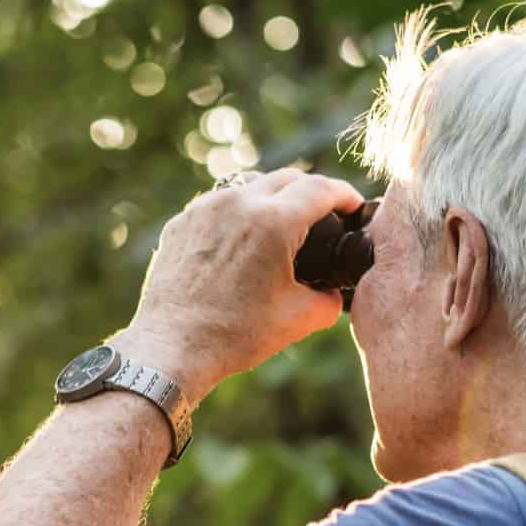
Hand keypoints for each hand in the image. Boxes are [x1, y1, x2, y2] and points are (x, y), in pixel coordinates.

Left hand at [112, 168, 363, 405]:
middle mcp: (237, 203)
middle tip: (324, 213)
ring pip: (250, 186)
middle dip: (312, 191)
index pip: (321, 189)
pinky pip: (218, 205)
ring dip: (273, 198)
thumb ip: (329, 300)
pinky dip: (238, 214)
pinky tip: (243, 240)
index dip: (345, 194)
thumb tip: (333, 292)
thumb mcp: (298, 319)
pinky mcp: (181, 222)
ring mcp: (204, 209)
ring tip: (282, 224)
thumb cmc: (235, 336)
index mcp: (273, 222)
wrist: (172, 347)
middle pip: (287, 178)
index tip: (353, 205)